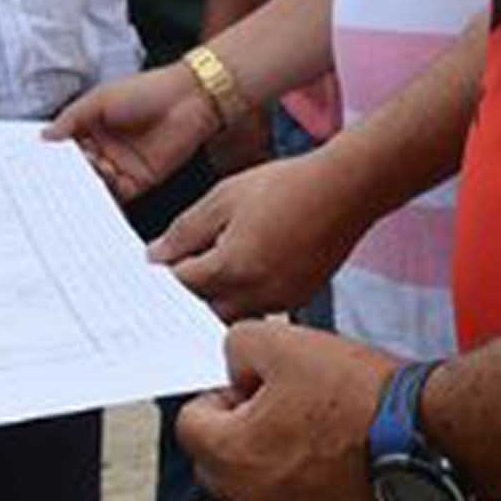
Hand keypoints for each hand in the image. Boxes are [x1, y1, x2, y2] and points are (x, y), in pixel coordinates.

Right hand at [43, 64, 218, 199]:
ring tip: (77, 180)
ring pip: (95, 182)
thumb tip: (45, 136)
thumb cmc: (148, 90)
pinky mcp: (139, 181)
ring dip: (85, 183)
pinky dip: (106, 195)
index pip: (65, 144)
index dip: (52, 154)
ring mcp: (121, 165)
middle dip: (66, 173)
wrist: (189, 101)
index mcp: (92, 124)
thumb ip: (71, 118)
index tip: (38, 162)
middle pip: (78, 167)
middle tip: (53, 177)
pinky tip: (98, 189)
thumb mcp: (100, 98)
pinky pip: (117, 195)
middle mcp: (104, 147)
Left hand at [150, 147, 370, 319]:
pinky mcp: (300, 298)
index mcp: (234, 267)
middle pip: (205, 307)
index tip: (159, 259)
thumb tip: (156, 256)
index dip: (165, 271)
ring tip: (218, 259)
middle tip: (186, 260)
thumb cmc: (287, 186)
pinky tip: (247, 265)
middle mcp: (258, 293)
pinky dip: (246, 295)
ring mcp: (282, 300)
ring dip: (218, 295)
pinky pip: (260, 308)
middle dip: (191, 288)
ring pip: (233, 313)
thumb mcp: (223, 198)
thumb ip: (184, 231)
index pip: (182, 285)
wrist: (345, 188)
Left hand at [177, 319, 408, 500]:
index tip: (250, 387)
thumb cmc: (362, 397)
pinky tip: (339, 462)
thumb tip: (234, 364)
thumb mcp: (285, 342)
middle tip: (283, 407)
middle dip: (240, 432)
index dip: (219, 396)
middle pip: (219, 462)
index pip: (190, 424)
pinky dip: (308, 491)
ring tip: (316, 433)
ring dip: (272, 464)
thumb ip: (238, 345)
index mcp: (233, 455)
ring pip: (258, 491)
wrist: (430, 438)